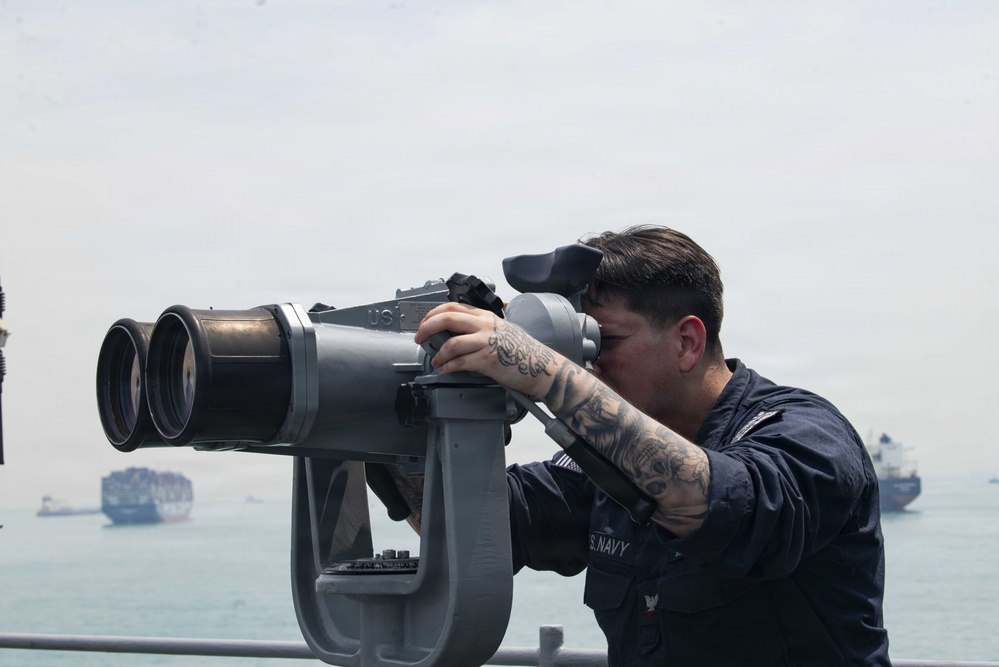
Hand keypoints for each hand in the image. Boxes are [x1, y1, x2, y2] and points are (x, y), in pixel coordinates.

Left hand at [414, 302, 562, 398]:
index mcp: (486, 316)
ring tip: (436, 360)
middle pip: (447, 318)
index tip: (424, 323)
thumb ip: (479, 328)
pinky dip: (448, 366)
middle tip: (419, 338)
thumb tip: (453, 335)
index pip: (452, 307)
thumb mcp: (501, 330)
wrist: (541, 366)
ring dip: (438, 354)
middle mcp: (485, 325)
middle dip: (427, 328)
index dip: (433, 314)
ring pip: (451, 343)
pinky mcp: (487, 359)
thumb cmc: (522, 351)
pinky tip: (445, 369)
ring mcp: (486, 342)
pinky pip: (460, 362)